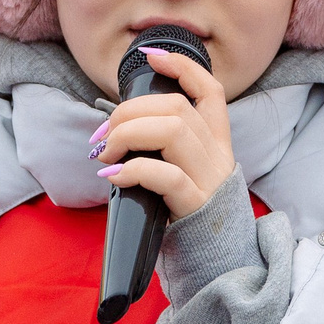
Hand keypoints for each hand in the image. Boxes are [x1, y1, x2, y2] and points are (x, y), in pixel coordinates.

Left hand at [90, 45, 236, 218]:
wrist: (221, 266)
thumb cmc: (190, 217)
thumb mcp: (187, 175)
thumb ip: (165, 151)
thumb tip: (116, 132)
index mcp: (217, 143)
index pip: (211, 91)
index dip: (182, 67)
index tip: (151, 58)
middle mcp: (217, 155)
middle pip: (176, 107)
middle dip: (129, 112)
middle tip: (102, 136)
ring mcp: (210, 179)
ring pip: (172, 130)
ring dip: (127, 134)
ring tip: (106, 154)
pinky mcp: (196, 206)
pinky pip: (165, 176)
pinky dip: (133, 170)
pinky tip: (114, 176)